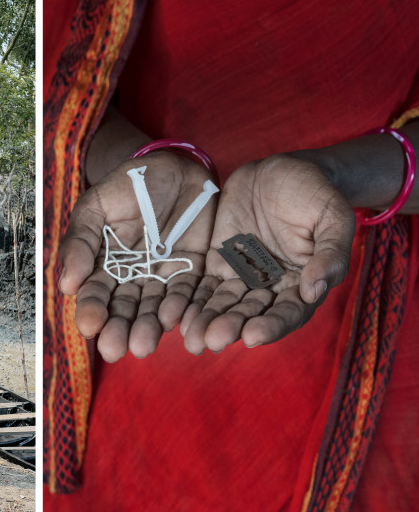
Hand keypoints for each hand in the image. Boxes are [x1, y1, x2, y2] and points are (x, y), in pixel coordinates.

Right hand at [59, 151, 216, 361]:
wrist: (172, 166)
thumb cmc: (127, 184)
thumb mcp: (95, 206)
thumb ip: (80, 242)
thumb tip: (66, 286)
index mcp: (104, 265)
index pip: (95, 294)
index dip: (91, 310)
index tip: (90, 325)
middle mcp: (133, 277)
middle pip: (124, 309)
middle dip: (119, 330)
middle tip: (116, 349)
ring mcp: (163, 276)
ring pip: (154, 309)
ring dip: (148, 328)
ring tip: (143, 345)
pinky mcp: (194, 270)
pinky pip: (188, 294)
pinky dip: (181, 308)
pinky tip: (174, 321)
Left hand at [180, 154, 354, 354]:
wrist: (282, 170)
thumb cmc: (316, 195)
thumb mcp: (333, 219)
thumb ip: (330, 255)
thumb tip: (314, 291)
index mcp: (302, 284)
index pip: (289, 313)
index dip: (272, 326)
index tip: (253, 336)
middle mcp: (271, 287)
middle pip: (251, 314)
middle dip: (231, 328)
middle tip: (212, 341)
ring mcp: (242, 275)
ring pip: (224, 304)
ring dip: (208, 321)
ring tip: (192, 338)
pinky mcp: (218, 261)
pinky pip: (204, 284)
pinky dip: (192, 300)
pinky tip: (178, 315)